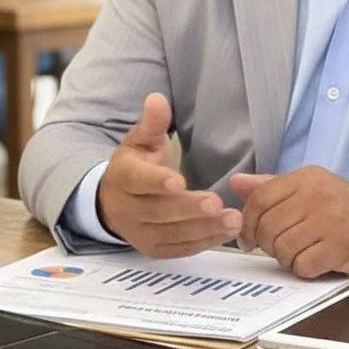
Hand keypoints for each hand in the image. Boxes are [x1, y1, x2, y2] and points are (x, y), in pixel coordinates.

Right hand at [97, 93, 241, 258]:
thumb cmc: (137, 165)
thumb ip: (152, 123)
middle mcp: (127, 209)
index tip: (179, 181)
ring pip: (170, 234)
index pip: (138, 181)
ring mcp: (139, 233)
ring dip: (203, 229)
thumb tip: (157, 99)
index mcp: (123, 177)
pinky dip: (202, 243)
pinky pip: (178, 250)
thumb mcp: (141, 141)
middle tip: (217, 203)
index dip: (157, 182)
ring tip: (233, 220)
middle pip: (158, 212)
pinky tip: (226, 233)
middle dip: (188, 209)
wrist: (115, 201)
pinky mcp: (153, 249)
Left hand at [230, 167, 348, 278]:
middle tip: (280, 248)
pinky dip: (304, 269)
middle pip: (267, 227)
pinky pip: (302, 265)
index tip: (249, 239)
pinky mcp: (340, 247)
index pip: (259, 199)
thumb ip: (271, 186)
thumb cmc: (344, 206)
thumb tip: (236, 183)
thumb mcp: (309, 187)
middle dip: (267, 244)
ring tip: (301, 253)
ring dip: (286, 258)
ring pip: (282, 249)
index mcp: (305, 178)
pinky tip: (316, 261)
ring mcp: (328, 221)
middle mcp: (315, 196)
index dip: (247, 223)